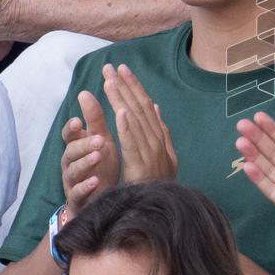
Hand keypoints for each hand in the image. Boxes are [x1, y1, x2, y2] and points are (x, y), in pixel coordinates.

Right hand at [60, 91, 120, 218]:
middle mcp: (72, 163)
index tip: (78, 121)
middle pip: (71, 151)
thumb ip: (94, 120)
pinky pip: (78, 192)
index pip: (69, 135)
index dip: (71, 128)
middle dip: (84, 145)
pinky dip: (85, 186)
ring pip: (73, 171)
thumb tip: (85, 92)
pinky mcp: (78, 199)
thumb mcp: (100, 140)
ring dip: (85, 163)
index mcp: (78, 147)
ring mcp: (73, 181)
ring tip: (98, 156)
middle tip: (100, 139)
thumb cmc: (101, 166)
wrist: (101, 199)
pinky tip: (95, 181)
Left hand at [102, 64, 176, 181]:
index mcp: (160, 137)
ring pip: (134, 121)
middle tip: (111, 67)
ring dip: (122, 100)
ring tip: (110, 81)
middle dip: (125, 86)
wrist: (159, 207)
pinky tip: (120, 112)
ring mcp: (150, 153)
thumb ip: (161, 131)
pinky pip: (133, 144)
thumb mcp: (164, 155)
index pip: (146, 106)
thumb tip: (156, 106)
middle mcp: (156, 141)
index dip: (134, 86)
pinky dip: (128, 128)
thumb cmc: (158, 182)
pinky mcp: (141, 166)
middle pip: (140, 108)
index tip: (122, 70)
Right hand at [237, 112, 274, 250]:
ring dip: (254, 156)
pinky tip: (248, 167)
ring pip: (269, 169)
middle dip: (258, 139)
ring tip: (241, 142)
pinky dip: (260, 180)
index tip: (258, 116)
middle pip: (273, 153)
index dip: (272, 130)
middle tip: (242, 124)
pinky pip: (273, 191)